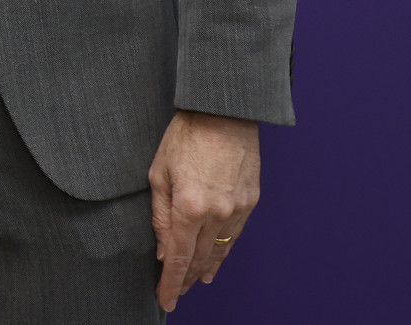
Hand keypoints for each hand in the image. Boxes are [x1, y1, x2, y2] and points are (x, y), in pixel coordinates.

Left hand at [149, 109, 259, 310]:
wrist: (224, 111)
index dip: (171, 283)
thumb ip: (160, 215)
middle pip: (199, 259)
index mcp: (188, 207)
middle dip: (187, 279)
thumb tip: (163, 249)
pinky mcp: (251, 201)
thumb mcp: (159, 172)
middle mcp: (216, 213)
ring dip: (206, 268)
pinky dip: (224, 250)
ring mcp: (237, 209)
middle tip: (178, 293)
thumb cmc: (187, 135)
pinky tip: (216, 258)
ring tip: (196, 282)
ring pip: (221, 250)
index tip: (166, 299)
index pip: (177, 257)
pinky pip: (236, 234)